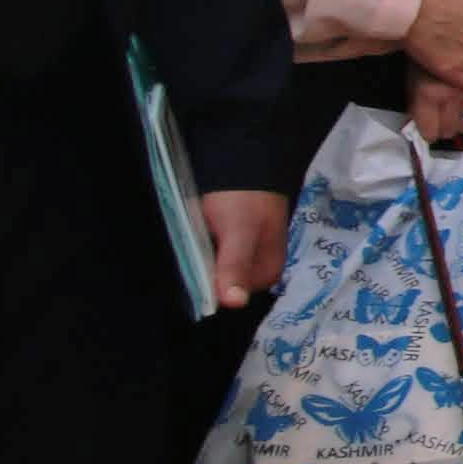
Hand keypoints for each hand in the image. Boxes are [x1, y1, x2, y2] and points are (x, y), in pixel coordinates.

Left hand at [202, 189, 289, 309]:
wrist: (244, 159)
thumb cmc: (244, 198)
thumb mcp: (239, 232)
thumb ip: (234, 266)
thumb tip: (234, 303)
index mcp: (267, 273)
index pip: (225, 294)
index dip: (206, 281)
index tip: (196, 259)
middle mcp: (259, 269)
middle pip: (220, 282)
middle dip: (203, 268)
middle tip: (195, 244)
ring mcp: (246, 255)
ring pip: (214, 269)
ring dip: (199, 258)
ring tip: (195, 237)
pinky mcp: (233, 242)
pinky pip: (212, 255)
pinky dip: (200, 248)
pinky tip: (197, 234)